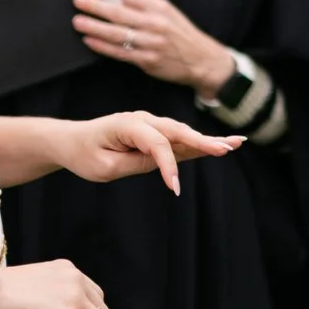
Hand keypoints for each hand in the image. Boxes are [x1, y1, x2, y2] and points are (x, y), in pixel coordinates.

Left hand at [57, 111, 241, 193]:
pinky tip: (223, 143)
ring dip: (209, 139)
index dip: (168, 166)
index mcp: (128, 124)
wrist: (71, 140)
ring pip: (183, 133)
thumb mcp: (104, 167)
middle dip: (203, 141)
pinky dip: (200, 142)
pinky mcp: (155, 133)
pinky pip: (179, 138)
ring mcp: (151, 124)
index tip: (175, 189)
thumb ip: (136, 163)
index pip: (157, 144)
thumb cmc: (84, 153)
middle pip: (178, 131)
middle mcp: (144, 119)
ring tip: (236, 143)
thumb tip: (166, 164)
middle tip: (227, 149)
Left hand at [75, 0, 234, 97]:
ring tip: (78, 22)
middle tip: (78, 0)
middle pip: (120, 13)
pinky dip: (103, 46)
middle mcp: (156, 23)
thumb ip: (142, 4)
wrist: (203, 60)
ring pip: (117, 34)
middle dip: (96, 6)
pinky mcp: (147, 60)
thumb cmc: (181, 34)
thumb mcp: (168, 12)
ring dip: (95, 27)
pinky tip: (90, 41)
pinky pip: (120, 52)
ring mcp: (151, 43)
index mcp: (160, 6)